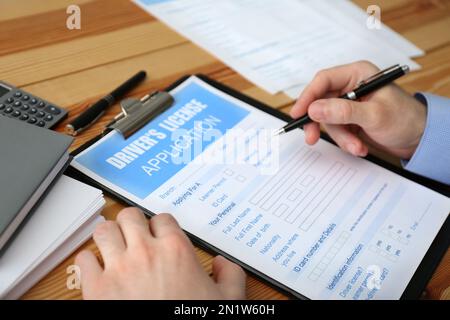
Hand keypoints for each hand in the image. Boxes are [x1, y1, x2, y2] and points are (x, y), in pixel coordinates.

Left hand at [75, 208, 245, 299]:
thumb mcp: (227, 301)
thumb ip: (231, 275)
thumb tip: (222, 263)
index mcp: (176, 250)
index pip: (162, 219)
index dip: (161, 226)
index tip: (160, 236)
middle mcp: (145, 252)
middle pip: (130, 216)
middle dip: (132, 224)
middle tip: (135, 236)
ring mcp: (118, 268)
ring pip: (104, 230)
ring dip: (109, 237)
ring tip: (114, 247)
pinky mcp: (96, 288)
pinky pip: (84, 259)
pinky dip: (89, 261)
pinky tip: (98, 270)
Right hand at [290, 61, 426, 158]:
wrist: (420, 139)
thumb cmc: (405, 119)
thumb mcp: (373, 116)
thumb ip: (342, 112)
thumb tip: (314, 109)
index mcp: (357, 74)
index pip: (323, 81)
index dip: (307, 96)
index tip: (298, 114)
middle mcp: (351, 86)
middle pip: (321, 102)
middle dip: (320, 123)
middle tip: (312, 138)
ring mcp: (350, 104)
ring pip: (328, 120)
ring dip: (341, 137)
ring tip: (357, 147)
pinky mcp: (350, 119)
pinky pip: (336, 130)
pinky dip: (345, 141)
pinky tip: (359, 146)